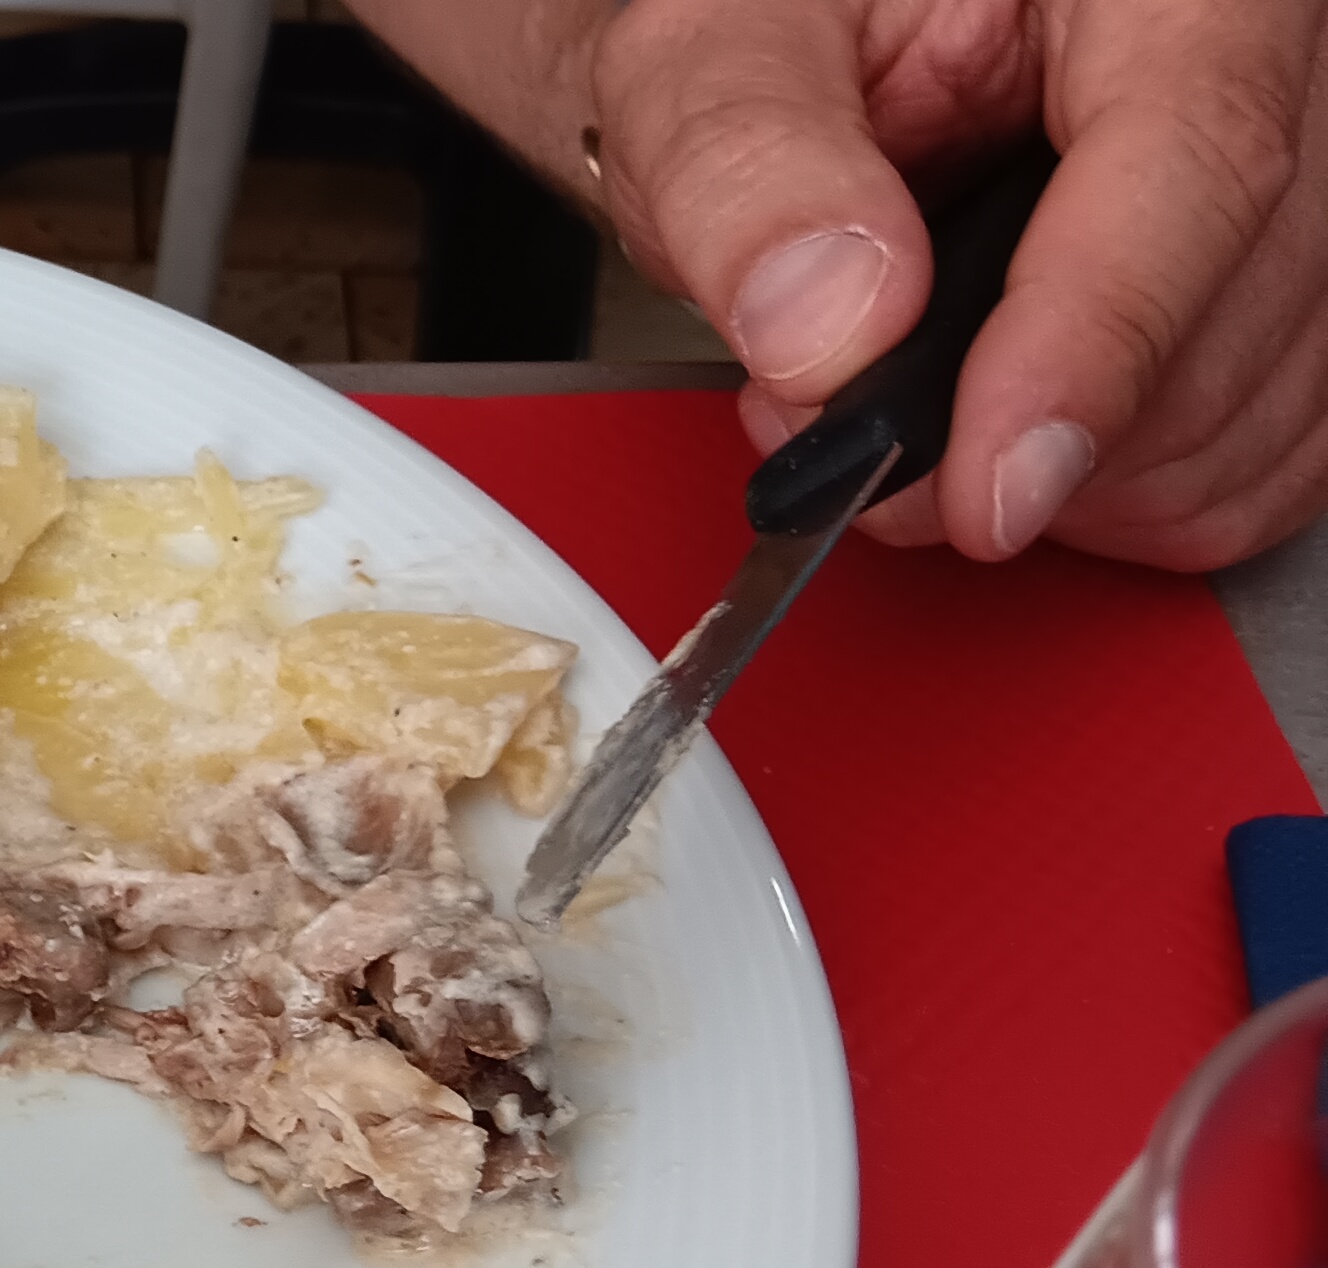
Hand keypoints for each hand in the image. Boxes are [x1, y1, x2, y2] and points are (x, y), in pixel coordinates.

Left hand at [359, 0, 1327, 571]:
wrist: (824, 50)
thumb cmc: (796, 24)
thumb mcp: (718, 47)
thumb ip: (746, 161)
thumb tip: (822, 325)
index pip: (1200, 162)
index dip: (1091, 346)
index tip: (990, 486)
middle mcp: (1266, 78)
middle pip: (1226, 316)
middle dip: (1017, 431)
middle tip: (834, 415)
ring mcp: (1288, 200)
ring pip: (1247, 414)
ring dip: (1062, 480)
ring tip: (898, 402)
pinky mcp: (1276, 301)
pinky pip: (1261, 460)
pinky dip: (1115, 497)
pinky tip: (999, 435)